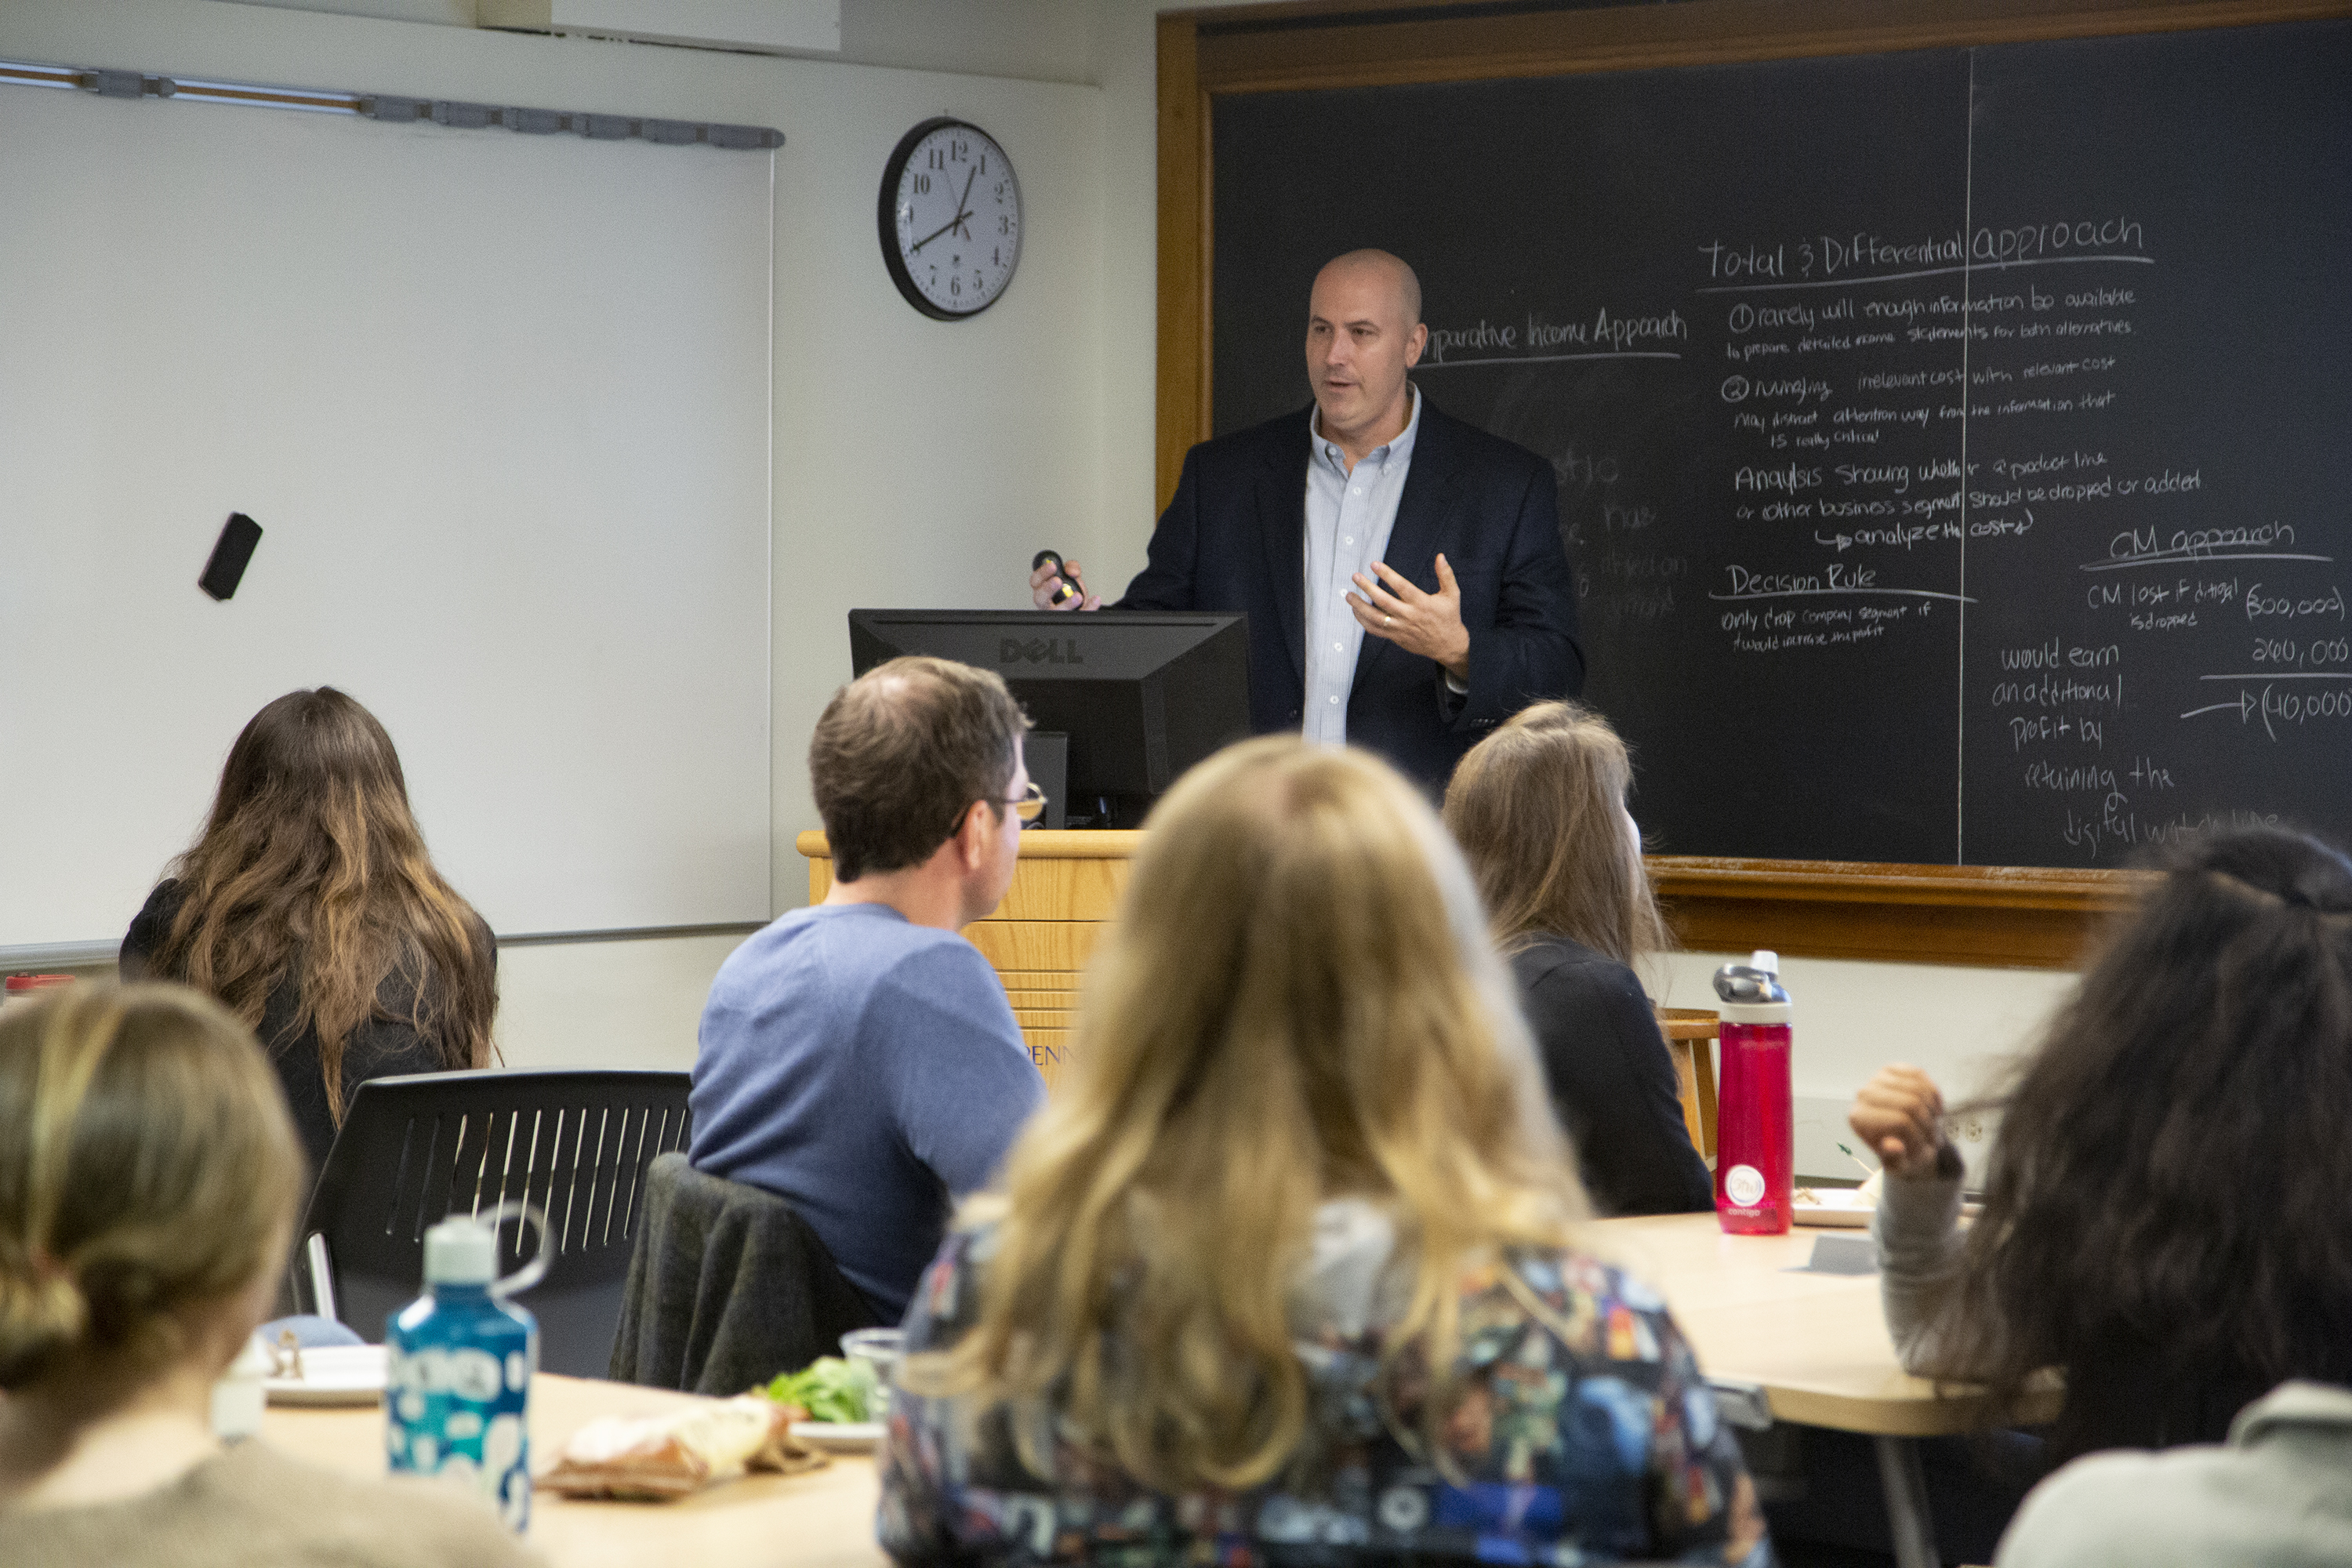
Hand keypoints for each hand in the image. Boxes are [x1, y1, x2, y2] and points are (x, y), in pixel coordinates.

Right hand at [1029, 558, 1098, 611]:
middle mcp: (1046, 603)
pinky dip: (1089, 607)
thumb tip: (1072, 571)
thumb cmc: (1070, 591)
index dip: (1042, 573)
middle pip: (1040, 598)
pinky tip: (1095, 600)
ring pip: (1057, 611)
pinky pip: (1079, 616)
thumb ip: (1071, 568)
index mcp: (1043, 589)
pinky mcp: (1070, 621)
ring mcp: (1057, 613)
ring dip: (1067, 603)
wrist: (1081, 605)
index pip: (1036, 581)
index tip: (1053, 566)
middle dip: (1048, 588)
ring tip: (1078, 596)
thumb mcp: (1070, 576)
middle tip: (1058, 581)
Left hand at [1349, 554, 1469, 678]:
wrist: (1447, 645)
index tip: (1374, 564)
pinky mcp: (1395, 637)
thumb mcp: (1452, 595)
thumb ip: (1446, 575)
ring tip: (1348, 595)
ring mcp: (1400, 628)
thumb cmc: (1448, 617)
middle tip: (1356, 576)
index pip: (1401, 587)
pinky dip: (1363, 621)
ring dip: (1360, 606)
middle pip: (1384, 601)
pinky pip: (1375, 630)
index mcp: (1422, 603)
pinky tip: (1356, 610)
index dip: (1387, 575)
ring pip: (1375, 618)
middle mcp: (1409, 616)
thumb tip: (1440, 556)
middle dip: (1368, 588)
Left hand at [1848, 1065, 1951, 1178]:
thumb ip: (1895, 1159)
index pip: (1900, 1122)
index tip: (1925, 1149)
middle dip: (1928, 1123)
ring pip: (1919, 1089)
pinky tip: (1932, 1108)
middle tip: (1932, 1138)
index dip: (1919, 1137)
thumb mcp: (1899, 1166)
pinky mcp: (1891, 1069)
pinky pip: (1920, 1075)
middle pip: (1912, 1103)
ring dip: (1932, 1110)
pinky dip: (1932, 1093)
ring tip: (1932, 1124)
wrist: (1902, 1137)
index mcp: (1859, 1119)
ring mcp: (1876, 1078)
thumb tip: (1892, 1145)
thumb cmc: (1901, 1154)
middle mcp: (1863, 1095)